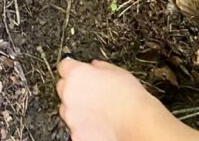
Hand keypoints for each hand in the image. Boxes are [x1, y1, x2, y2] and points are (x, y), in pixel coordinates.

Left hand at [57, 59, 198, 140]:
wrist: (136, 123)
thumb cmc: (129, 97)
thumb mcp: (115, 70)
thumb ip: (98, 67)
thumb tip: (93, 66)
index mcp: (77, 74)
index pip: (64, 66)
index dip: (73, 68)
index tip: (79, 71)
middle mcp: (69, 95)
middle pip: (63, 87)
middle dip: (74, 89)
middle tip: (90, 92)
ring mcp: (71, 116)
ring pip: (67, 109)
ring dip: (77, 108)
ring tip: (98, 110)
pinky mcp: (76, 134)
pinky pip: (75, 126)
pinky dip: (83, 125)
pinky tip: (99, 123)